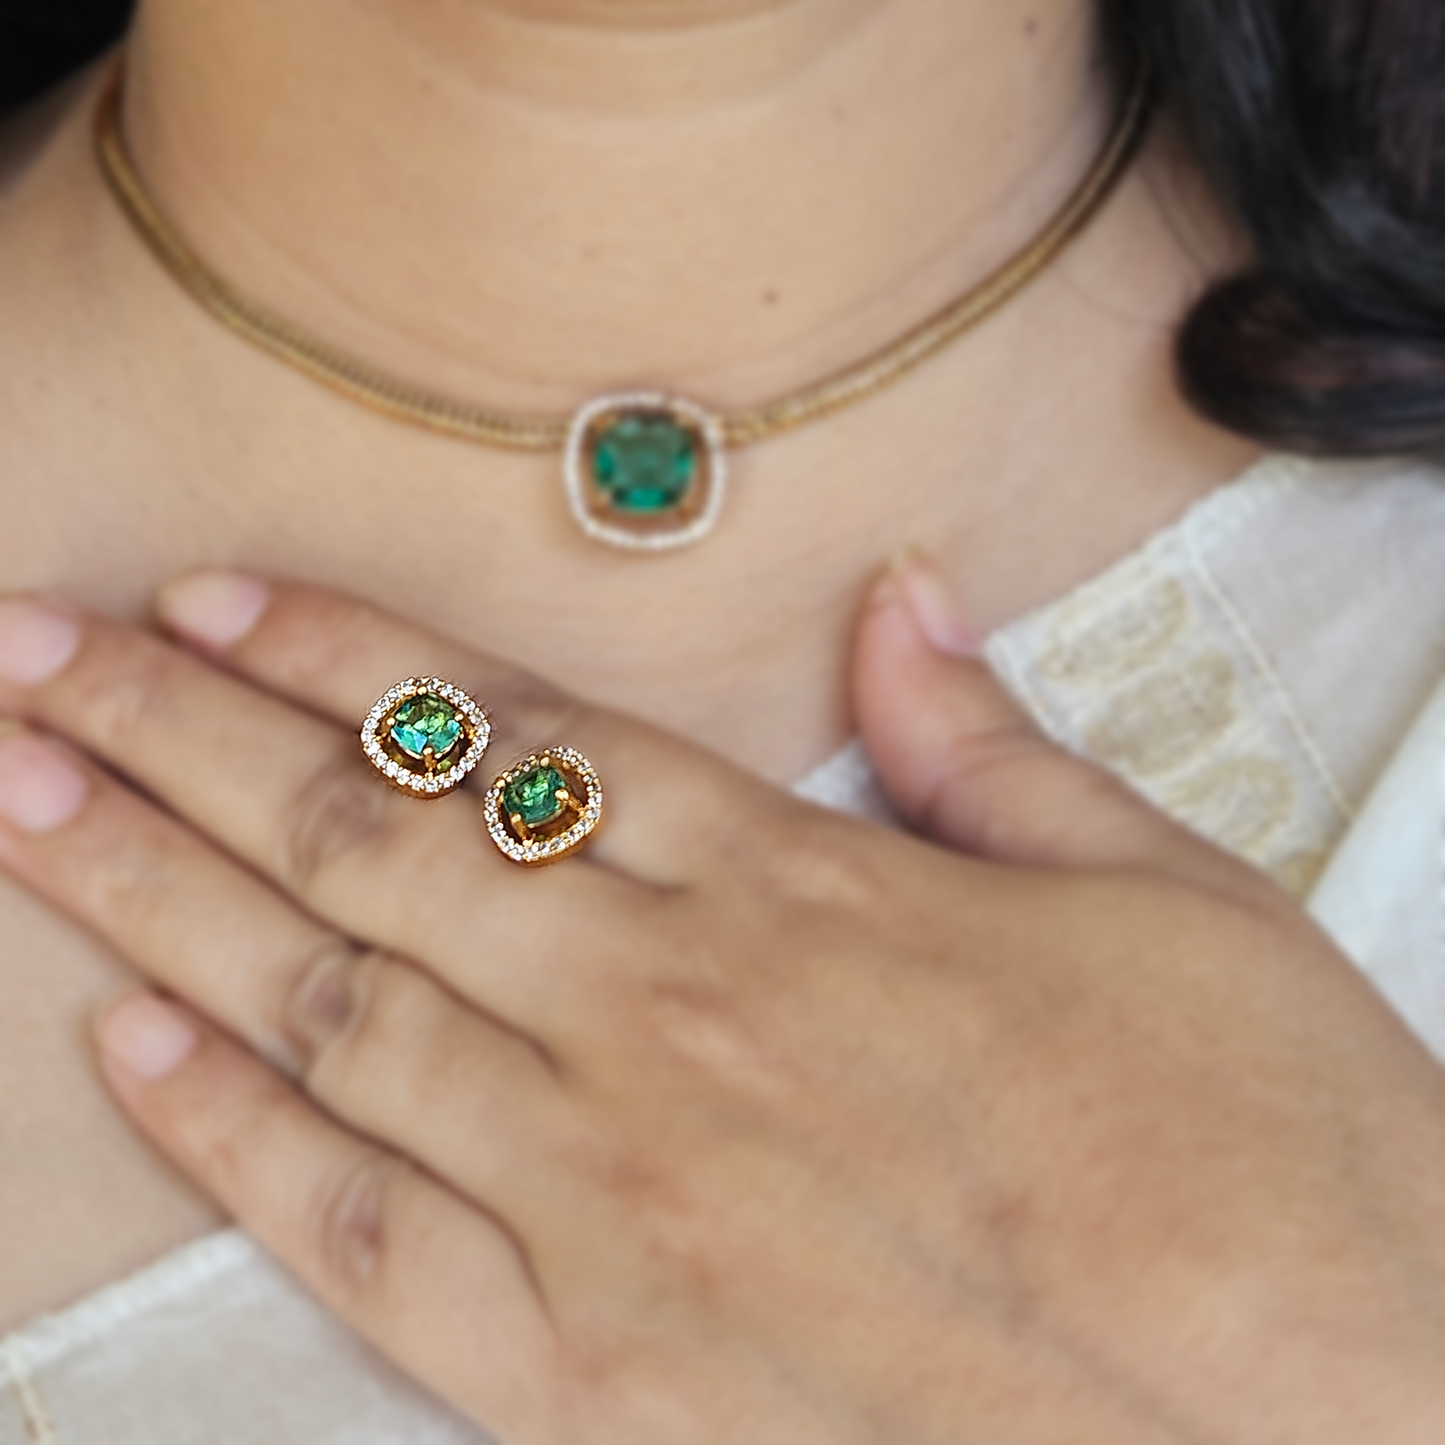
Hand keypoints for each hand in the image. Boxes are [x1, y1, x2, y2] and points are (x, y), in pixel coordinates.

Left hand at [0, 565, 1441, 1444]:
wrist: (1336, 1424)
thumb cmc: (1267, 1151)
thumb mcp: (1164, 893)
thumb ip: (990, 748)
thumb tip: (904, 613)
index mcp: (799, 887)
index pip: (508, 732)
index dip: (342, 652)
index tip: (218, 599)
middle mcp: (669, 1015)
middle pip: (366, 837)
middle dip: (176, 734)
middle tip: (33, 655)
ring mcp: (615, 1193)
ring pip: (324, 1001)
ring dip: (150, 890)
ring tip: (21, 800)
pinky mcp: (599, 1377)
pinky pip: (363, 1227)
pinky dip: (234, 1127)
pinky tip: (130, 1042)